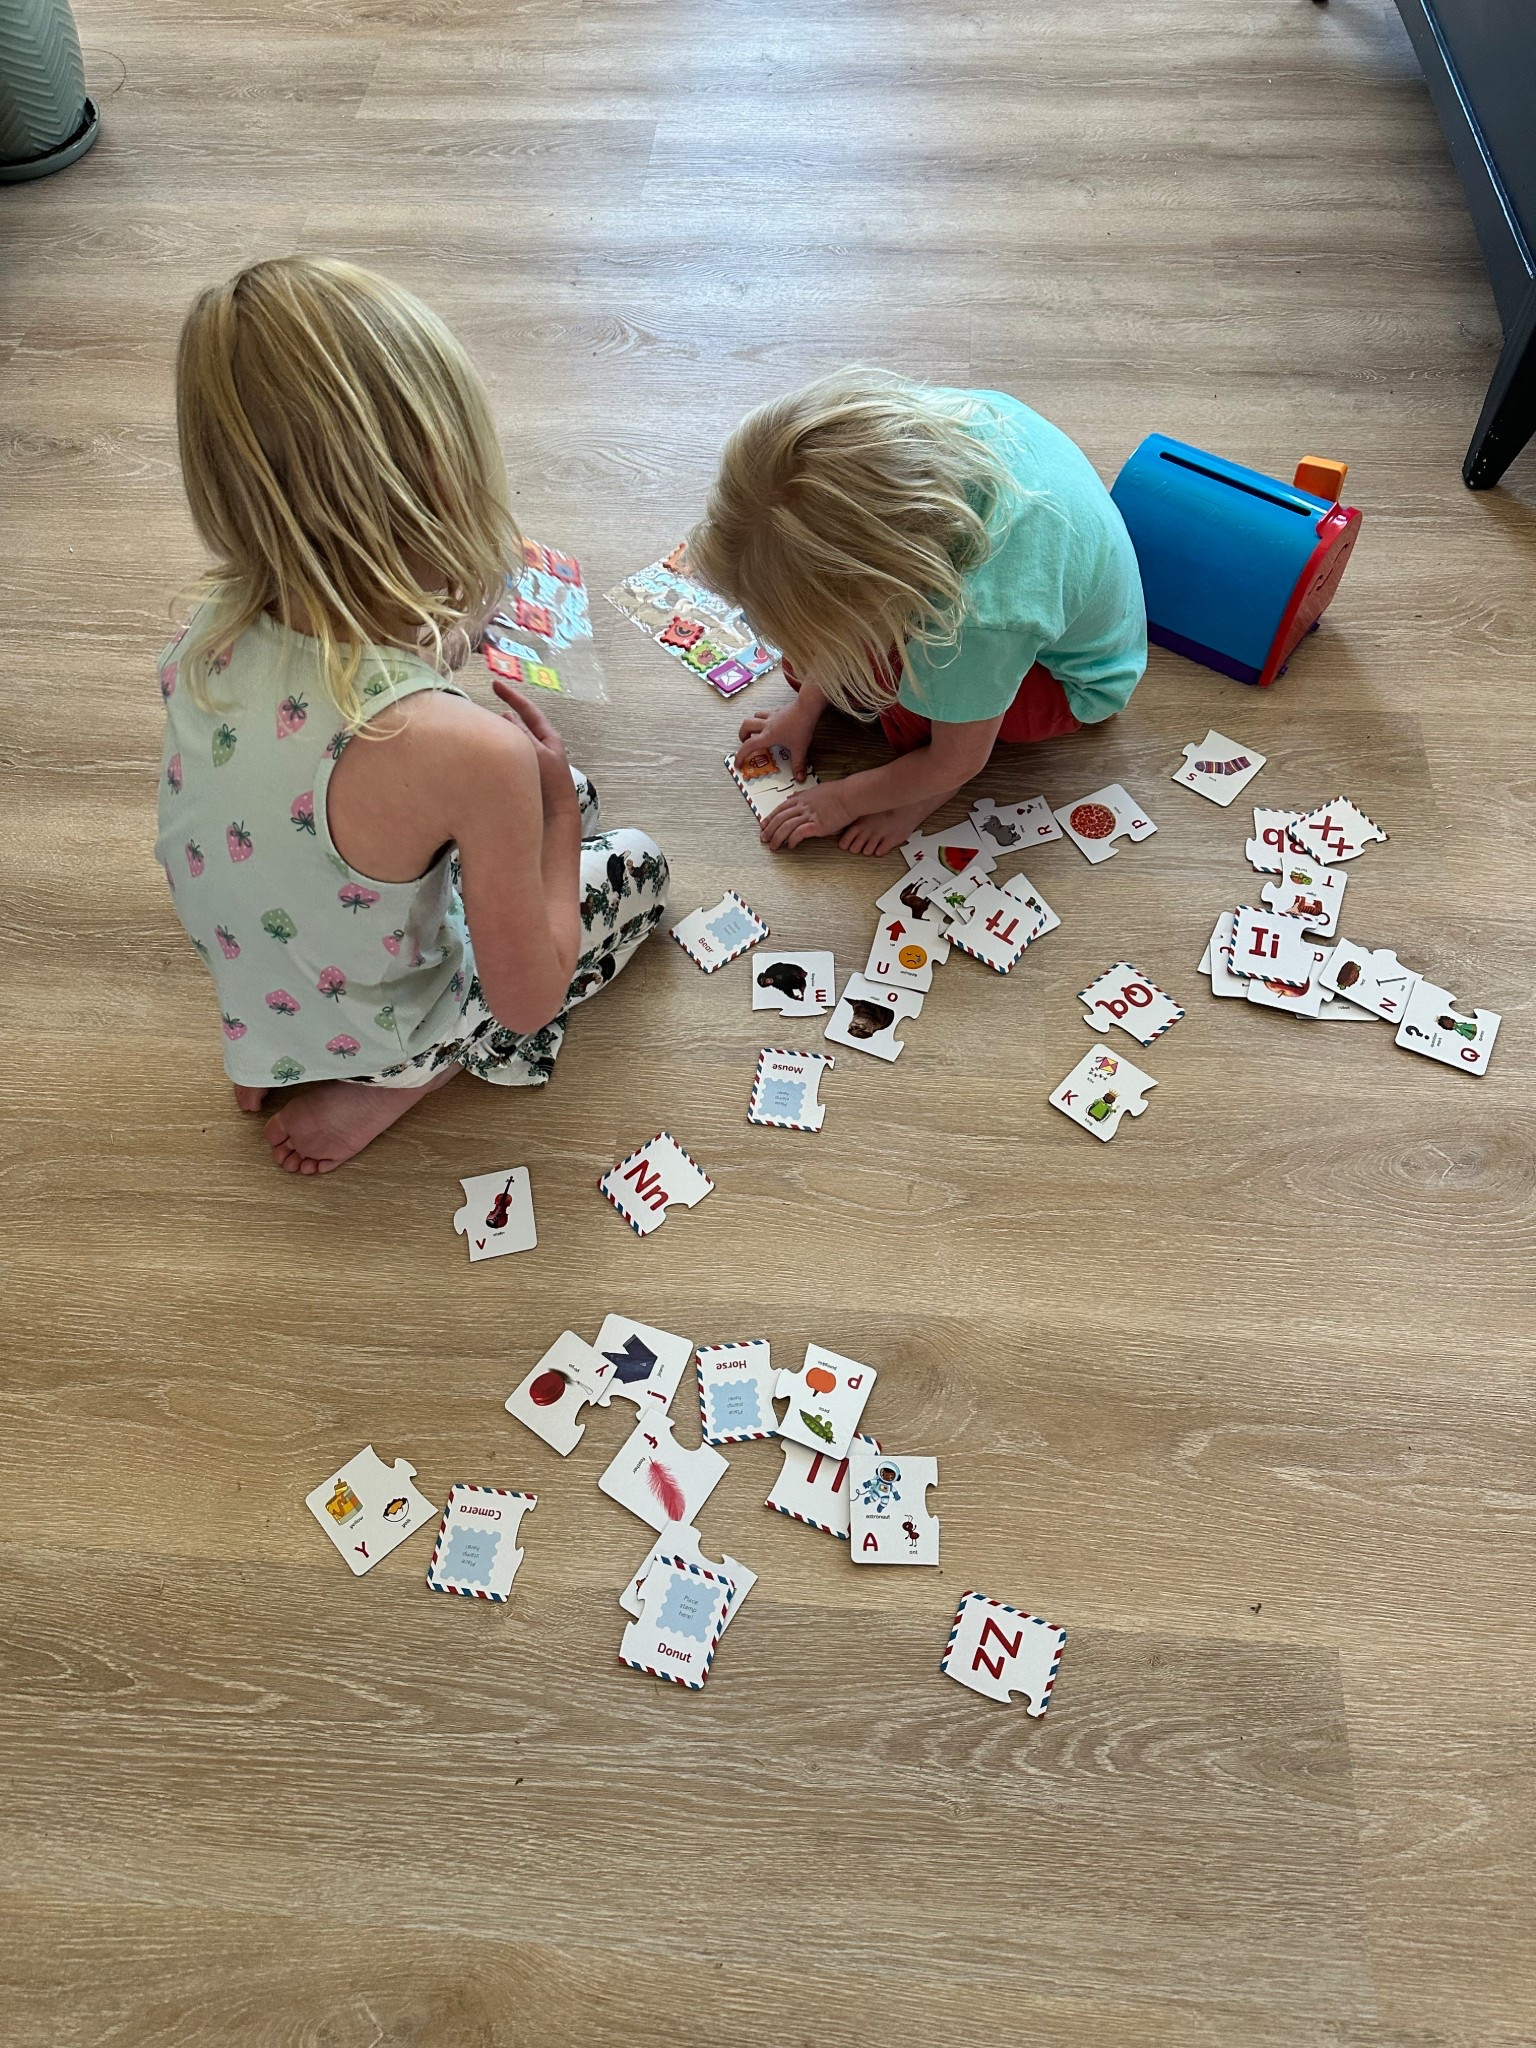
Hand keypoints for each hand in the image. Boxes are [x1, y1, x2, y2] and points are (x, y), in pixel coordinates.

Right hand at [491, 679, 575, 810]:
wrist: (555, 818)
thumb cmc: (550, 784)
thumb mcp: (536, 753)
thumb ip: (522, 734)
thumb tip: (507, 716)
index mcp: (548, 737)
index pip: (527, 710)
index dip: (511, 696)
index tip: (495, 684)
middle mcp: (540, 747)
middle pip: (518, 726)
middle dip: (501, 718)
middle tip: (481, 712)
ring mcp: (531, 762)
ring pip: (511, 742)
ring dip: (498, 736)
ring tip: (480, 732)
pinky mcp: (523, 776)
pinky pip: (508, 758)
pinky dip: (498, 752)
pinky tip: (486, 754)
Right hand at [735, 698, 816, 779]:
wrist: (808, 706)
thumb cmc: (802, 726)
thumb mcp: (800, 748)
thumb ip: (798, 764)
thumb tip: (800, 779)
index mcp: (768, 736)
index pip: (749, 746)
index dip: (740, 755)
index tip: (738, 763)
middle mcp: (767, 725)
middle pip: (746, 726)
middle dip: (742, 735)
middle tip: (745, 743)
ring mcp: (772, 716)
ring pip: (755, 716)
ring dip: (752, 724)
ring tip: (756, 732)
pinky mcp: (779, 710)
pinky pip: (766, 713)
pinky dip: (765, 719)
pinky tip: (772, 724)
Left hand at [759, 779, 852, 849]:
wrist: (851, 795)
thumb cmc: (838, 792)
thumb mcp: (816, 790)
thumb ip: (802, 794)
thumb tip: (792, 796)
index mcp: (802, 798)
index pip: (780, 808)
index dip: (770, 818)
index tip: (763, 825)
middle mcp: (803, 806)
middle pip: (780, 818)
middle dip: (769, 830)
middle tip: (763, 838)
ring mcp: (809, 815)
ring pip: (786, 827)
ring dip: (777, 838)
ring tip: (773, 846)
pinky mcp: (817, 825)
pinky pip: (800, 833)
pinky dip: (793, 840)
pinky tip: (791, 846)